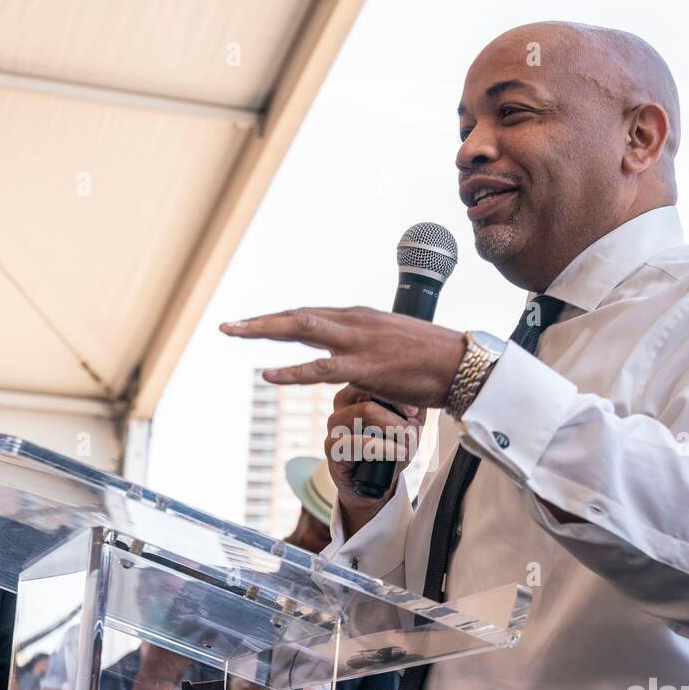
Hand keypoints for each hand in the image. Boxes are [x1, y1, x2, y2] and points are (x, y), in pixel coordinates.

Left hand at [220, 306, 466, 409]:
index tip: (255, 324)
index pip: (310, 315)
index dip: (279, 320)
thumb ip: (368, 353)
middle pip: (296, 316)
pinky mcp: (364, 365)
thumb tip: (355, 370)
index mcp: (359, 317)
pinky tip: (267, 374)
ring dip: (263, 330)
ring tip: (233, 333)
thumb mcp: (393, 349)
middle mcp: (353, 321)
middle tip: (228, 326)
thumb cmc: (432, 360)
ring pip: (299, 329)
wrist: (460, 363)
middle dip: (259, 321)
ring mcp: (357, 341)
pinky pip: (318, 367)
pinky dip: (290, 371)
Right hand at [323, 385, 423, 531]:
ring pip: (365, 412)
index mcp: (358, 389)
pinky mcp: (331, 446)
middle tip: (413, 431)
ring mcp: (334, 423)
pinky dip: (383, 447)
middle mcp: (342, 402)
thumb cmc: (391, 450)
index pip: (375, 378)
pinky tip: (398, 453)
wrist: (374, 485)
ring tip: (407, 444)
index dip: (398, 392)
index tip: (414, 411)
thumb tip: (416, 401)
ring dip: (393, 429)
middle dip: (397, 412)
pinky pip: (357, 441)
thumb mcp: (409, 425)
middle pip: (371, 390)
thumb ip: (414, 408)